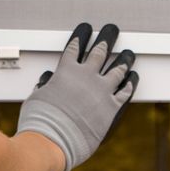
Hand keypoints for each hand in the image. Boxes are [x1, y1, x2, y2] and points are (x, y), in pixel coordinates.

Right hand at [16, 23, 138, 170]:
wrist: (53, 140)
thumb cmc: (41, 121)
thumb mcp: (36, 98)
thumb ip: (44, 88)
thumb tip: (45, 83)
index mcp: (66, 71)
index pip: (74, 47)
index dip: (80, 36)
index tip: (86, 29)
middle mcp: (86, 76)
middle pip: (100, 51)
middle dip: (107, 39)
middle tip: (112, 30)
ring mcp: (101, 90)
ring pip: (117, 69)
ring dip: (124, 60)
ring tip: (129, 53)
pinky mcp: (111, 107)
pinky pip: (124, 91)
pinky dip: (130, 83)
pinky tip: (132, 78)